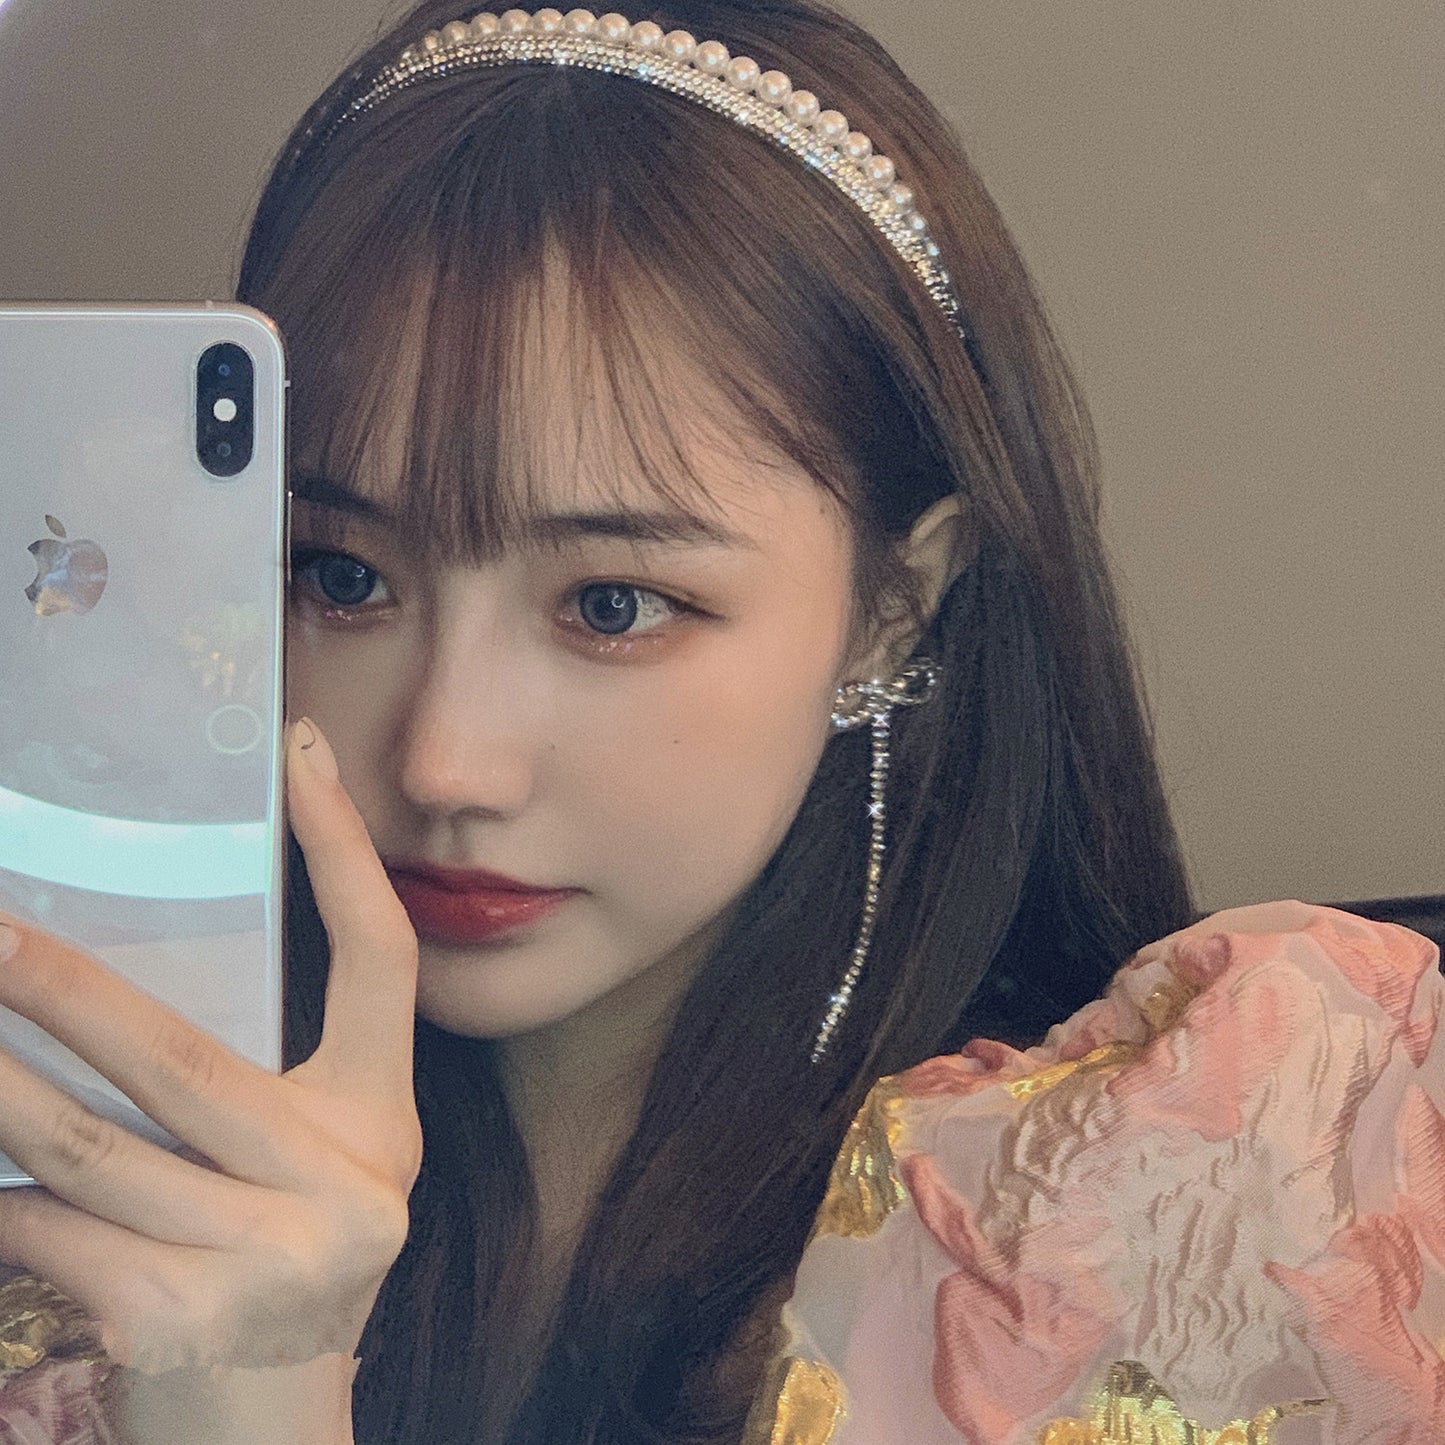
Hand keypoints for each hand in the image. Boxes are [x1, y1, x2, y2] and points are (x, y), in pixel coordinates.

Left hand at [0, 718, 420, 1377]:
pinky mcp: (188, 1322)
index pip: (379, 961)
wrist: (269, 1438)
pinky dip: (0, 1206)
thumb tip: (103, 989)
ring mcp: (276, 1255)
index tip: (303, 755)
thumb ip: (242, 1094)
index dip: (344, 853)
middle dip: (64, 990)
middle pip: (186, 1059)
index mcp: (379, 1123)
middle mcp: (349, 1181)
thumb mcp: (295, 1173)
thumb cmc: (274, 1270)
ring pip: (94, 1150)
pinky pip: (54, 1235)